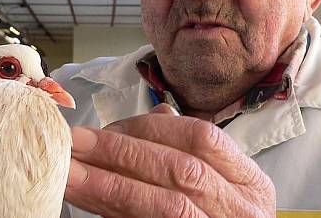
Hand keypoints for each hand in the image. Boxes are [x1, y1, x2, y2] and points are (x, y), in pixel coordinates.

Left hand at [64, 104, 275, 216]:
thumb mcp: (217, 186)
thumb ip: (189, 152)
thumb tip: (158, 112)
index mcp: (251, 184)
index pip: (202, 137)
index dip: (151, 127)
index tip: (109, 126)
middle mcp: (242, 211)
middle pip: (179, 169)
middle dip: (121, 151)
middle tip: (76, 141)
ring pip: (165, 203)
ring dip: (109, 181)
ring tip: (69, 168)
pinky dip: (111, 208)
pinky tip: (83, 197)